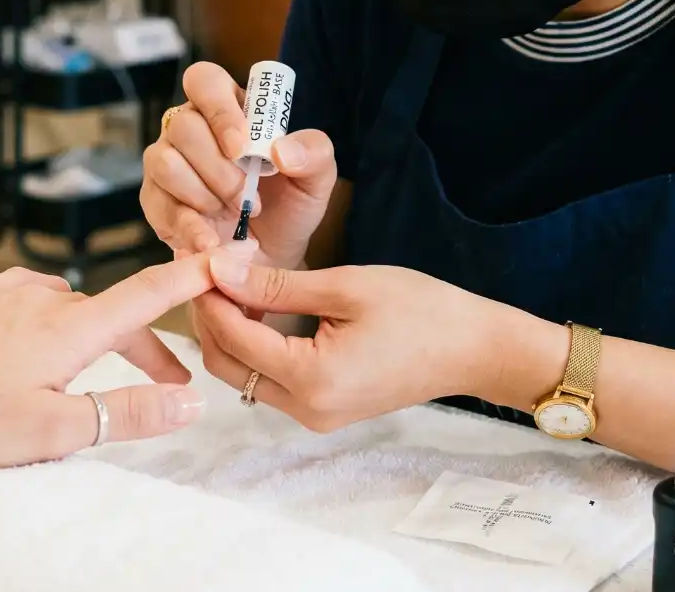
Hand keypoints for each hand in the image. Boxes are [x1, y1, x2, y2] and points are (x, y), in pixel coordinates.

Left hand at [0, 257, 215, 473]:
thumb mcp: (52, 432)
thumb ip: (126, 413)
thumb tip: (189, 403)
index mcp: (68, 327)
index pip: (146, 296)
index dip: (188, 280)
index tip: (221, 263)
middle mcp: (39, 298)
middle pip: (111, 312)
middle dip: (144, 346)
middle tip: (170, 383)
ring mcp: (1, 294)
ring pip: (68, 309)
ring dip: (93, 338)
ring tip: (93, 377)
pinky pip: (29, 307)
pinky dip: (51, 329)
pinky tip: (33, 358)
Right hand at [140, 61, 337, 269]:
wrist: (270, 257)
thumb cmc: (289, 207)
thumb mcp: (317, 179)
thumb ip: (314, 153)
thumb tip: (280, 150)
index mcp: (228, 108)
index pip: (204, 81)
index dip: (219, 110)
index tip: (241, 148)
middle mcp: (190, 128)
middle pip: (183, 126)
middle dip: (219, 170)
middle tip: (246, 197)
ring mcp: (166, 162)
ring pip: (165, 162)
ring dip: (204, 196)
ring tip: (231, 215)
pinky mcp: (155, 200)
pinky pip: (158, 204)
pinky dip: (189, 227)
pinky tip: (211, 241)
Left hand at [193, 250, 563, 431]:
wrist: (473, 349)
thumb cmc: (421, 311)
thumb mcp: (346, 286)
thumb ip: (276, 285)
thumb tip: (219, 270)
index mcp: (312, 378)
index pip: (232, 339)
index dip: (209, 297)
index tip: (201, 258)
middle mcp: (307, 409)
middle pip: (226, 365)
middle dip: (211, 318)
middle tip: (212, 270)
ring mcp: (315, 416)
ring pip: (243, 376)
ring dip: (230, 332)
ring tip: (234, 282)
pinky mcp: (324, 411)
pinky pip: (270, 381)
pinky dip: (255, 347)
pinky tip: (260, 308)